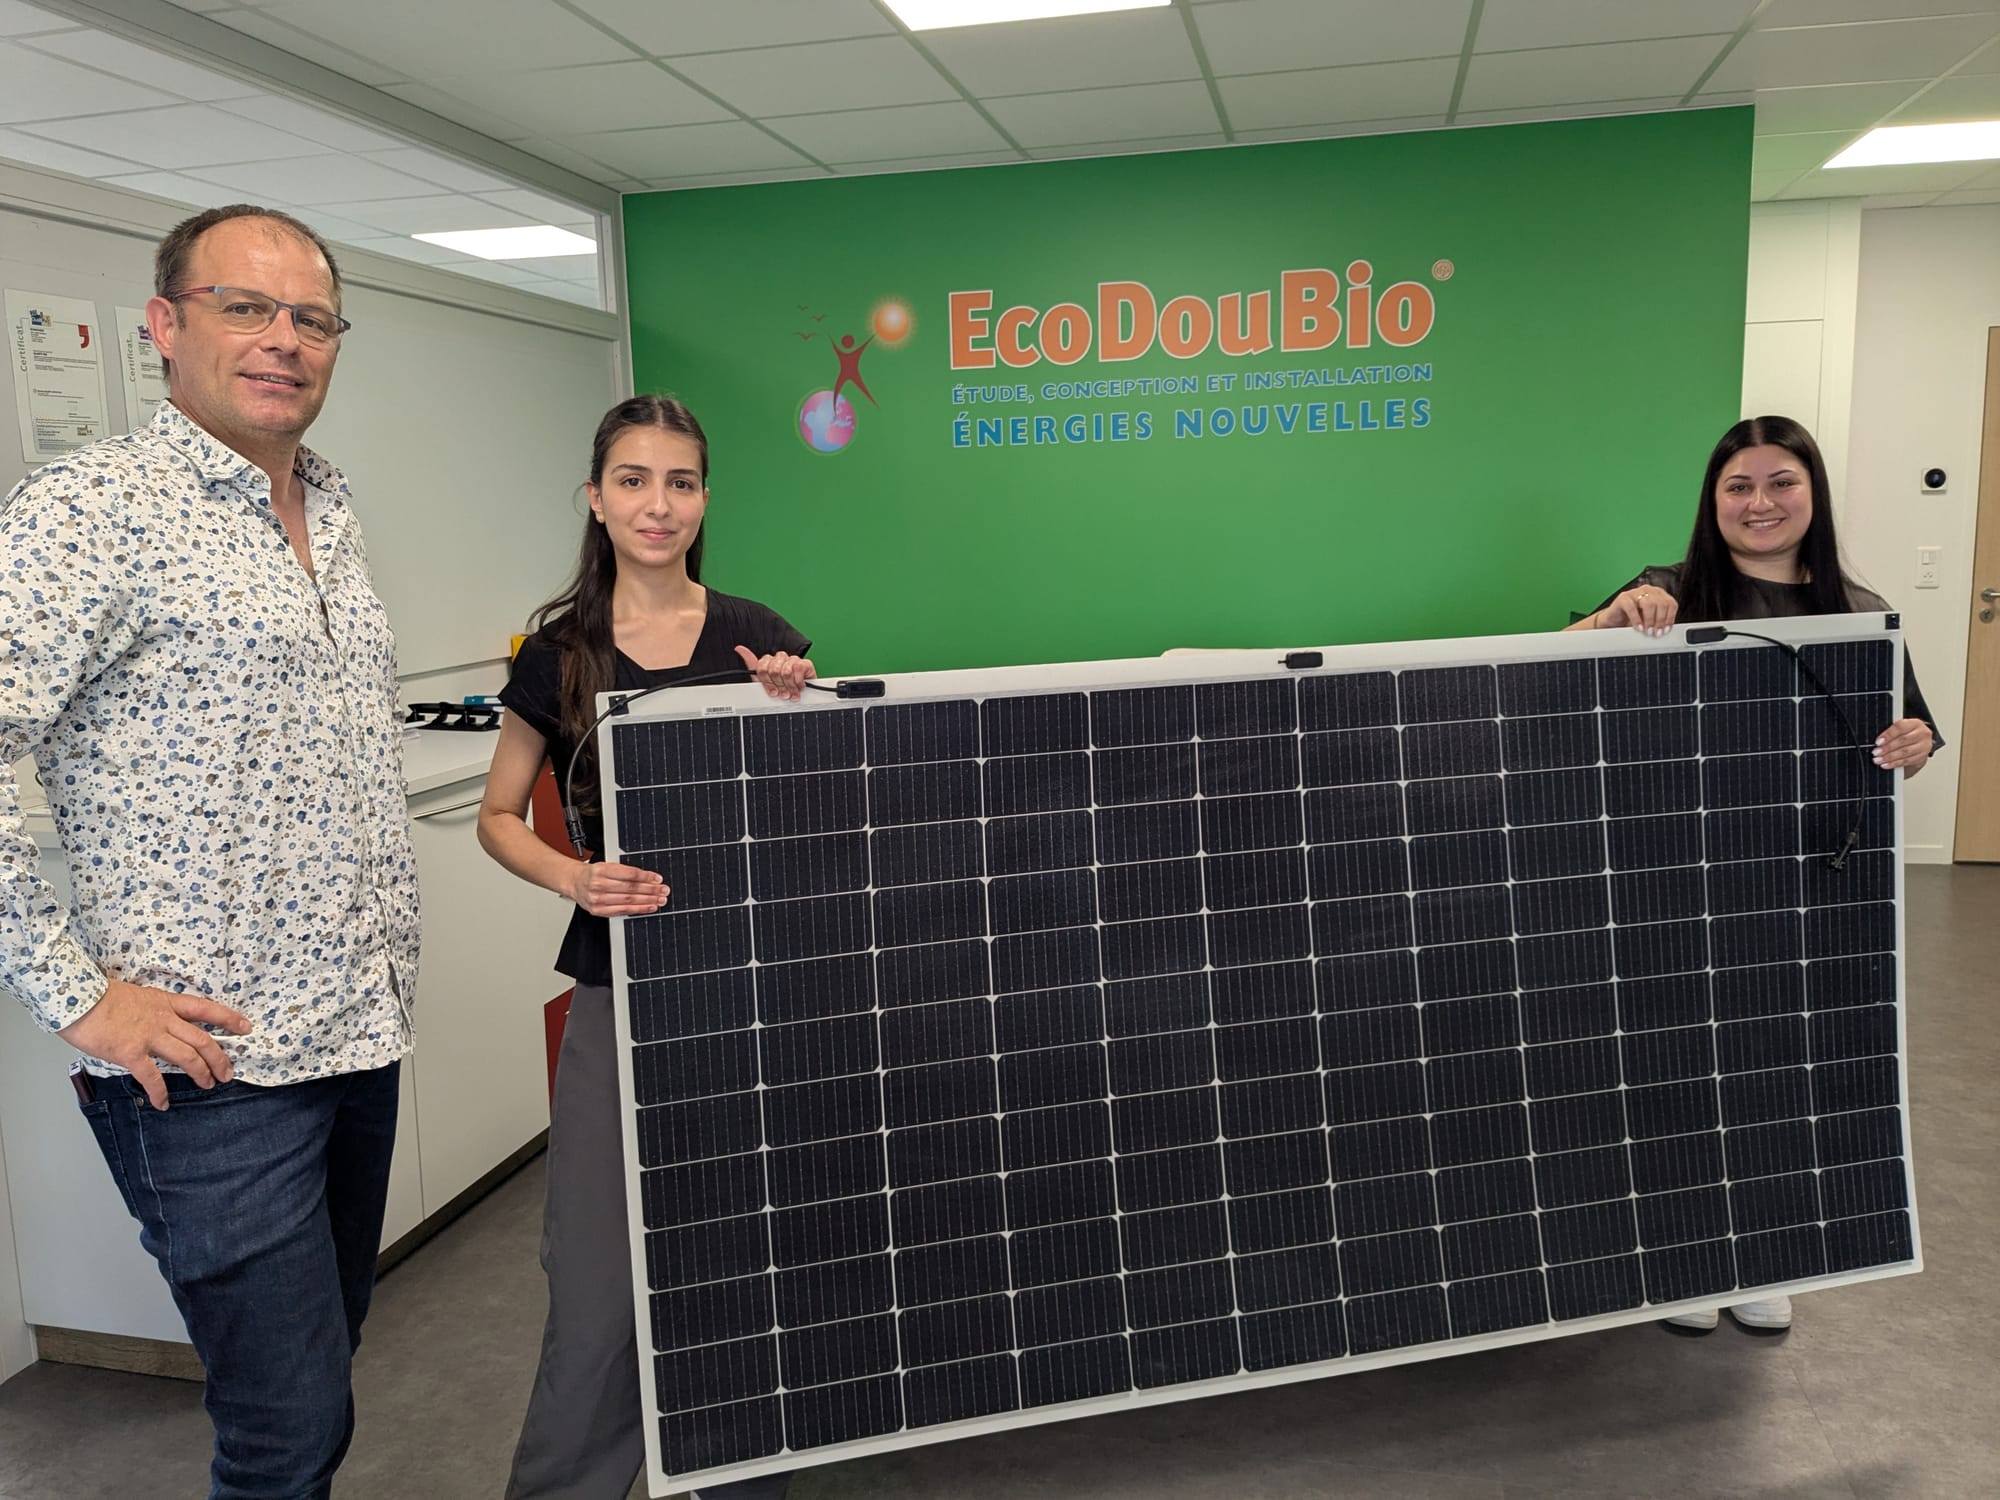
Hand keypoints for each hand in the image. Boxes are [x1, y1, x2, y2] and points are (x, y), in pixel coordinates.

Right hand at [58, 980, 252, 1110]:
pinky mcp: (131, 1052)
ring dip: (200, 1073)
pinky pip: (151, 1076)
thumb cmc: (100, 996)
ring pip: (187, 1056)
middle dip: (219, 1057)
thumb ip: (152, 1011)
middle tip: (227, 1072)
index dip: (228, 1019)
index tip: (246, 1027)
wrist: (76, 998)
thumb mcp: (137, 996)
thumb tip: (158, 1026)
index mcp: (164, 1002)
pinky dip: (160, 1092)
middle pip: (202, 1039)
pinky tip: (163, 1103)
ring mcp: (148, 1036)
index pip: (205, 1008)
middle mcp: (162, 1019)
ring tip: (208, 1085)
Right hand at [568, 859, 670, 916]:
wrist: (574, 882)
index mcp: (602, 870)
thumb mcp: (607, 865)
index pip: (629, 874)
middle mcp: (599, 884)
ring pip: (628, 901)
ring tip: (660, 899)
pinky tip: (649, 907)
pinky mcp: (598, 911)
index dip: (646, 877)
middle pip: (630, 888)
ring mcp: (598, 899)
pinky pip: (622, 911)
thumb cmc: (593, 873)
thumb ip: (626, 871)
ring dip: (647, 900)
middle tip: (663, 890)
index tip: (658, 879)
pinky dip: (638, 910)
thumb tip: (650, 878)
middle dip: (650, 890)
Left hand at [735, 644, 814, 700]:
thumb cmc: (782, 691)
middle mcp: (780, 659)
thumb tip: (739, 648)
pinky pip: (798, 668)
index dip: (766, 681)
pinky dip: (798, 681)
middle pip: (773, 669)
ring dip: (789, 685)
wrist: (800, 700)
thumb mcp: (762, 682)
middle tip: (782, 692)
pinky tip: (798, 686)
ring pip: (785, 670)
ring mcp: (793, 660)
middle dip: (778, 685)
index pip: (762, 667)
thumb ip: (751, 664)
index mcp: (769, 662)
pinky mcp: (805, 663)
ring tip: (790, 691)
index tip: (771, 691)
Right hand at [1596, 584, 1678, 636]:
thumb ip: (1659, 621)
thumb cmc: (1633, 619)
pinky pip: (1632, 607)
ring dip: (1650, 620)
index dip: (1670, 618)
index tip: (1666, 630)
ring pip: (1649, 603)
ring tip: (1648, 631)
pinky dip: (1636, 619)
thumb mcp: (1650, 619)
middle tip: (1656, 633)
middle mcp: (1648, 590)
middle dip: (1660, 620)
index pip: (1671, 603)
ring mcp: (1635, 592)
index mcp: (1658, 594)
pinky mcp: (1623, 597)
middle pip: (1661, 603)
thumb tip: (1666, 630)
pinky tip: (1638, 628)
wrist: (1614, 619)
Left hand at [1874, 717, 1932, 774]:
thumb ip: (1890, 732)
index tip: (1877, 742)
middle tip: (1876, 752)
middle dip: (1887, 747)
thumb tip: (1877, 741)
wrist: (1919, 743)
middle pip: (1903, 740)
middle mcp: (1922, 733)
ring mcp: (1924, 746)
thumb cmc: (1906, 734)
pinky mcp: (1922, 757)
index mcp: (1915, 723)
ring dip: (1889, 757)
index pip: (1901, 727)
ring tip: (1878, 759)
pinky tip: (1886, 764)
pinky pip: (1907, 761)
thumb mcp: (1899, 729)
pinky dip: (1894, 763)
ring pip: (1905, 752)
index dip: (1888, 734)